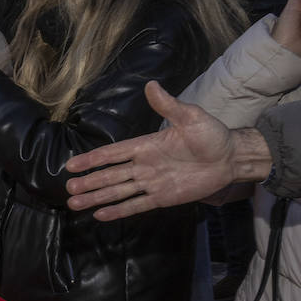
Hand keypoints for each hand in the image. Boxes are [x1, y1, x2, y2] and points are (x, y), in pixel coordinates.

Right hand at [64, 81, 237, 219]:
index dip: (91, 159)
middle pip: (110, 175)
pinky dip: (119, 210)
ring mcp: (151, 183)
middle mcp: (143, 165)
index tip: (72, 166)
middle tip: (69, 189)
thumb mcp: (191, 116)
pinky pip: (137, 205)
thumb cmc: (211, 134)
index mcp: (145, 146)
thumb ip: (169, 106)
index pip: (112, 154)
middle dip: (89, 183)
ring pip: (118, 192)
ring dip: (97, 198)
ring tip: (75, 204)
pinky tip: (101, 215)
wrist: (231, 158)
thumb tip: (151, 85)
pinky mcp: (163, 198)